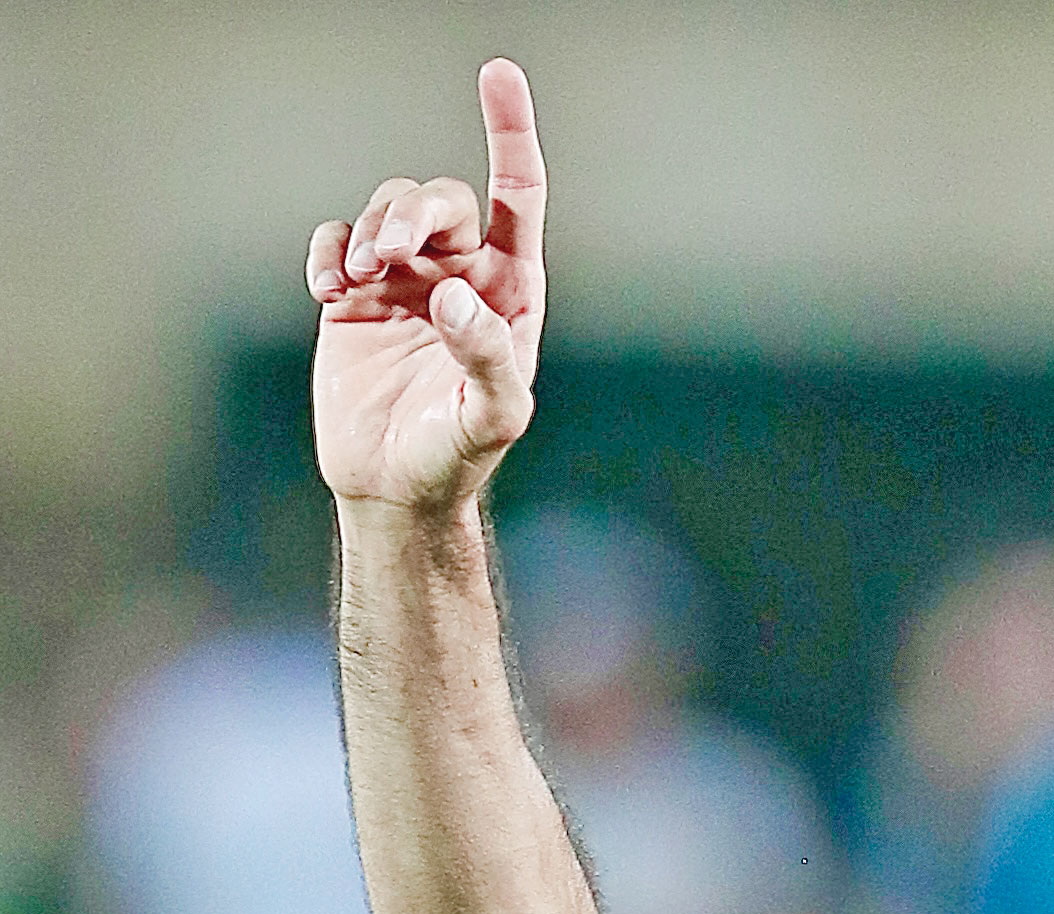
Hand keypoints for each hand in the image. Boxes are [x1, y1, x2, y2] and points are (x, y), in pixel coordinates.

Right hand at [307, 58, 546, 511]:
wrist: (395, 491)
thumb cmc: (457, 459)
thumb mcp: (492, 417)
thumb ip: (487, 356)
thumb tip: (456, 295)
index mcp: (510, 291)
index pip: (518, 195)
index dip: (510, 133)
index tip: (498, 75)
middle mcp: (461, 274)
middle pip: (439, 199)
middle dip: (412, 213)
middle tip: (390, 255)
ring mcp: (405, 281)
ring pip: (388, 210)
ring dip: (371, 231)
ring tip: (357, 280)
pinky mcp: (356, 295)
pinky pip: (337, 238)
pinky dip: (328, 252)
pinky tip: (329, 291)